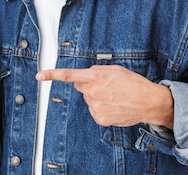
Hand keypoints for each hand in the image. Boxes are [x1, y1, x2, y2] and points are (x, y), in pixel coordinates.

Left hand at [36, 65, 173, 128]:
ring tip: (114, 96)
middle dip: (89, 85)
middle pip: (80, 87)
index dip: (52, 75)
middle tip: (106, 86)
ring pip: (88, 99)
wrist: (148, 102)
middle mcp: (93, 92)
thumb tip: (86, 74)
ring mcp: (96, 107)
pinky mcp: (99, 118)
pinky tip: (113, 105)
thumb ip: (97, 70)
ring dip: (96, 96)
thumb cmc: (134, 84)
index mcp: (96, 77)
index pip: (69, 76)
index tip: (40, 76)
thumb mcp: (115, 69)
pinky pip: (93, 110)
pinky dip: (101, 107)